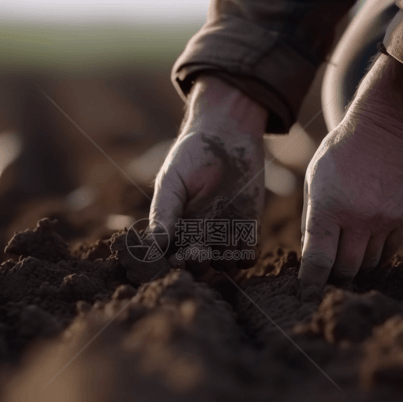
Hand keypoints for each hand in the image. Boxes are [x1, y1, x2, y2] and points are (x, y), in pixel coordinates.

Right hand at [149, 75, 267, 272]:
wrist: (228, 136)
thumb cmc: (192, 156)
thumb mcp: (172, 181)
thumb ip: (164, 212)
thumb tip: (153, 245)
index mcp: (175, 229)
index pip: (171, 257)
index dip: (172, 262)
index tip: (174, 258)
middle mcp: (199, 237)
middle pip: (197, 266)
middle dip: (197, 263)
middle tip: (198, 252)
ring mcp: (225, 236)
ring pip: (223, 264)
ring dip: (223, 257)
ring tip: (223, 235)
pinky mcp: (249, 230)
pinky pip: (248, 256)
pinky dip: (246, 254)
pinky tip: (242, 235)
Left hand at [299, 114, 402, 286]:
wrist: (385, 128)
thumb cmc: (340, 153)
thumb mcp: (313, 181)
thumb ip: (310, 219)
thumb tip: (310, 253)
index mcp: (327, 208)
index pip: (318, 261)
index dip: (310, 282)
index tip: (306, 293)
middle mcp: (356, 218)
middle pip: (345, 269)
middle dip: (334, 274)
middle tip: (328, 270)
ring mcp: (382, 220)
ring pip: (367, 264)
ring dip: (356, 264)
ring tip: (348, 252)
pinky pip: (388, 253)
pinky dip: (376, 255)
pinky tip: (368, 244)